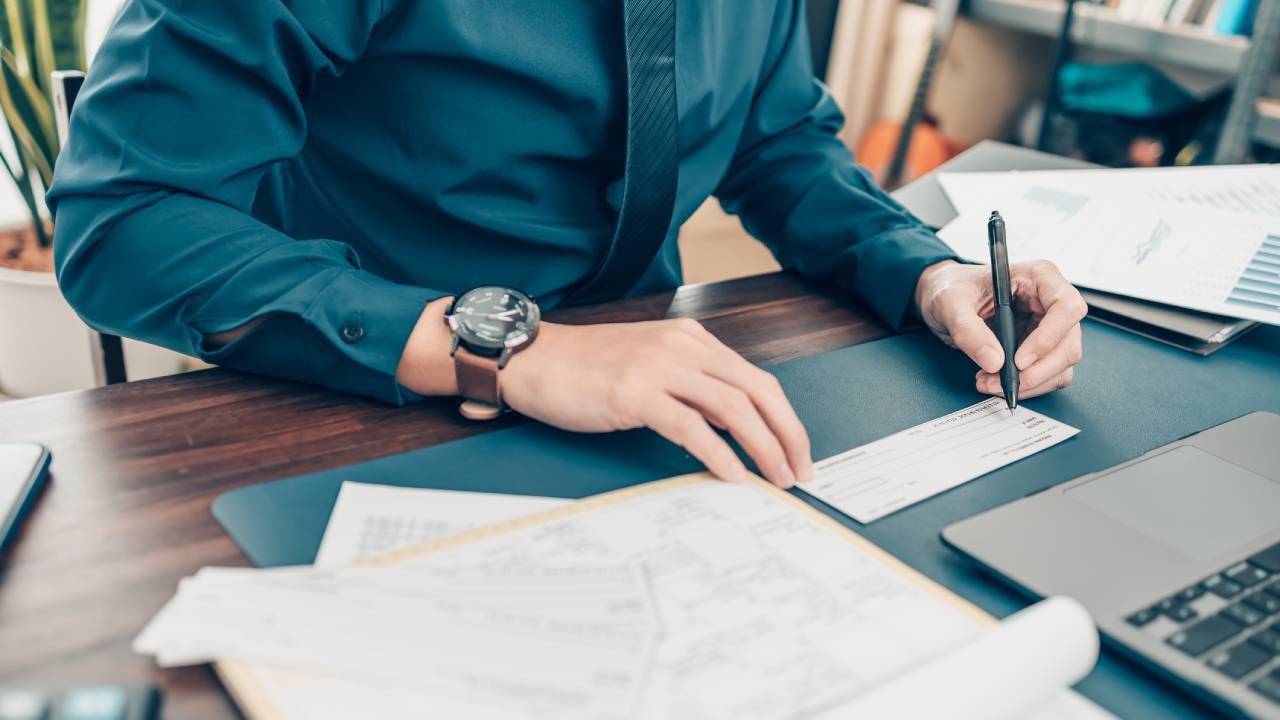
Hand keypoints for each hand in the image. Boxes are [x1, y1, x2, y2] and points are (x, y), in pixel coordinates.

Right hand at [500, 318, 812, 487]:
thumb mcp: (651, 367)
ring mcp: (660, 367)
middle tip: (801, 472)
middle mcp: (683, 347)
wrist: (533, 361)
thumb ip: (693, 388)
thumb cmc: (586, 370)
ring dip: (763, 447)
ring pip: (734, 406)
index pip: (756, 379)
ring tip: (775, 478)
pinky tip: (731, 475)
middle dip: (788, 434)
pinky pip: (691, 425)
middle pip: (758, 390)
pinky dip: (718, 452)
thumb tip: (736, 428)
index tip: (798, 452)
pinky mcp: (635, 393)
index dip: (785, 419)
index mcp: (692, 339)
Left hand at [914, 259, 1087, 399]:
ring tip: (990, 382)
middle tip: (1002, 382)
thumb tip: (994, 361)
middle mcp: (1050, 301)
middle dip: (1037, 371)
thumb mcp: (950, 303)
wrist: (944, 300)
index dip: (1048, 337)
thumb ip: (968, 330)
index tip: (1019, 360)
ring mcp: (1049, 326)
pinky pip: (1049, 374)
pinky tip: (996, 381)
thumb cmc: (951, 288)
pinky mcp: (1041, 347)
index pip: (1066, 307)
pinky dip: (1027, 386)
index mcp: (1038, 277)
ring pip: (1061, 364)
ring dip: (1030, 382)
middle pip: (1068, 343)